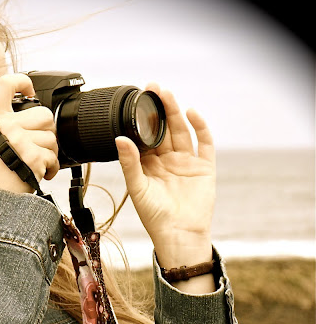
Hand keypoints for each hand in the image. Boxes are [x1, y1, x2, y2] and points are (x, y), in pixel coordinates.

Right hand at [0, 73, 58, 192]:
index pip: (6, 84)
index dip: (22, 81)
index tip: (29, 91)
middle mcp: (6, 126)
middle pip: (43, 114)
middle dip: (45, 131)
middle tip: (39, 143)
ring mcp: (21, 141)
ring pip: (51, 137)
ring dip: (49, 152)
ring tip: (38, 163)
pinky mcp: (33, 157)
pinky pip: (53, 157)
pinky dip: (51, 168)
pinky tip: (41, 174)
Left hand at [116, 84, 215, 273]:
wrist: (178, 235)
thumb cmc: (154, 216)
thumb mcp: (137, 188)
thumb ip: (129, 163)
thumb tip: (119, 139)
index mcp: (148, 165)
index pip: (145, 136)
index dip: (142, 118)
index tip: (137, 99)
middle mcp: (167, 160)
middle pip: (164, 129)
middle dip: (159, 109)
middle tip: (153, 88)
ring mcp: (186, 162)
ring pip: (182, 131)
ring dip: (176, 113)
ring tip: (168, 95)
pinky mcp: (204, 167)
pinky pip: (205, 143)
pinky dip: (201, 127)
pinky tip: (193, 113)